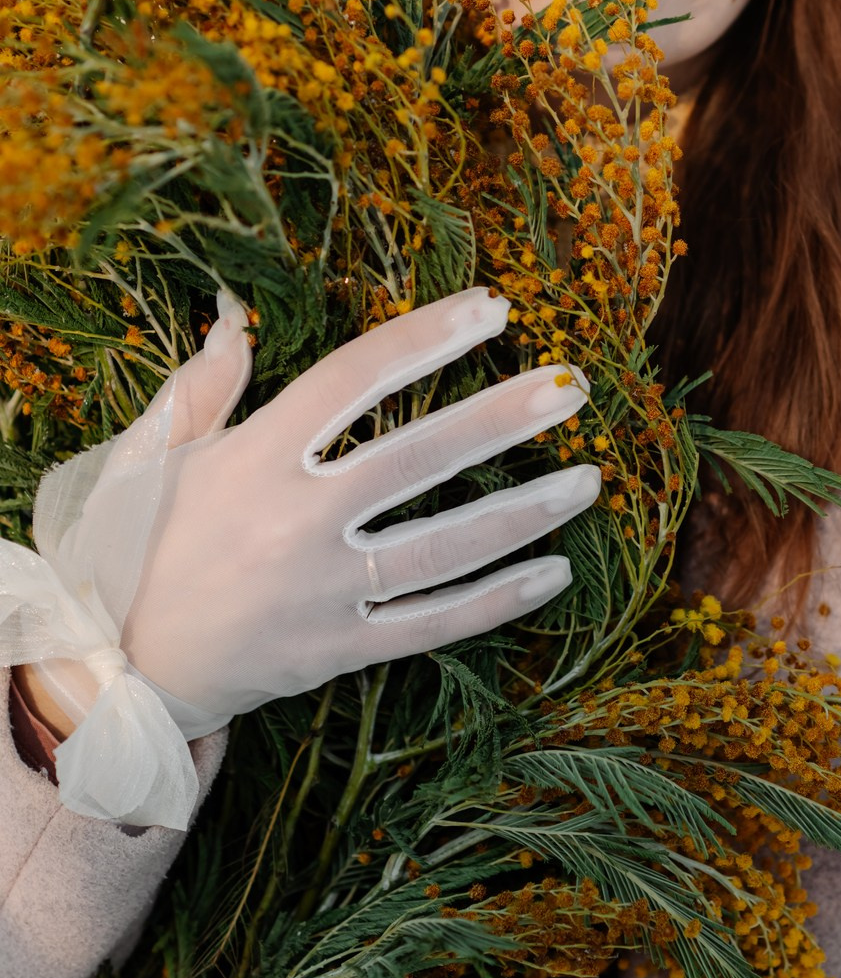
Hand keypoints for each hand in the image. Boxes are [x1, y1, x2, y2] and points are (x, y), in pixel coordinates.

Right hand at [29, 286, 597, 736]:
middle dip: (501, 417)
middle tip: (572, 385)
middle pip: (417, 458)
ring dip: (524, 513)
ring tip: (588, 479)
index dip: (426, 338)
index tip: (491, 310)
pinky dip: (497, 602)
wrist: (115, 668)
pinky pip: (433, 624)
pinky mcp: (340, 650)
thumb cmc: (138, 546)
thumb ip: (204, 385)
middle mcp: (294, 522)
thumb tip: (231, 314)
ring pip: (443, 546)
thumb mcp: (154, 456)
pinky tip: (554, 571)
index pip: (354, 378)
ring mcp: (323, 592)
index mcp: (252, 459)